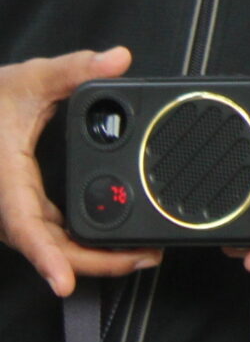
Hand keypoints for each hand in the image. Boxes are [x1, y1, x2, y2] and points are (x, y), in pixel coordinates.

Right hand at [0, 47, 162, 295]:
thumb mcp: (29, 79)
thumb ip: (73, 69)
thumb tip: (118, 58)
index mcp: (5, 181)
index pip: (24, 226)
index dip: (45, 256)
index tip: (64, 282)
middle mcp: (6, 204)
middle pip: (47, 247)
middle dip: (94, 262)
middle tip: (144, 259)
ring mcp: (14, 208)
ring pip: (50, 244)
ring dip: (91, 257)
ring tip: (141, 256)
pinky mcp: (24, 206)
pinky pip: (50, 233)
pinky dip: (79, 243)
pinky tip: (112, 243)